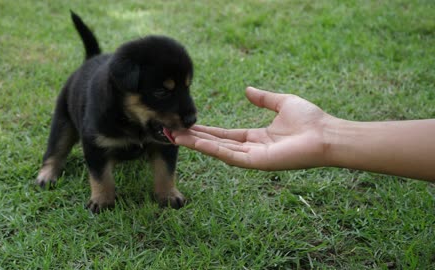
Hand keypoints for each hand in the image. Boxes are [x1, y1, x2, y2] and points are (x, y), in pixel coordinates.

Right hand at [172, 87, 335, 170]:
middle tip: (172, 132)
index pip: (226, 135)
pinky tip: (195, 142)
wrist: (326, 133)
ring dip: (196, 144)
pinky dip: (211, 149)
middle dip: (194, 139)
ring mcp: (253, 157)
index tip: (188, 125)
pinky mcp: (256, 162)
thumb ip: (263, 98)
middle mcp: (251, 149)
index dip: (207, 131)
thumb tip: (246, 90)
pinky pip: (229, 155)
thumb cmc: (310, 120)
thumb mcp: (282, 102)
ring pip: (218, 151)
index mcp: (257, 137)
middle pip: (217, 144)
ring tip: (175, 137)